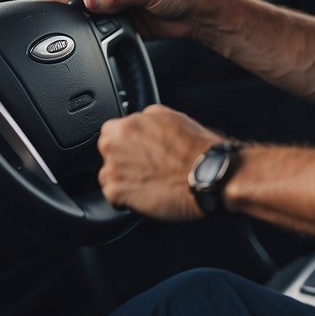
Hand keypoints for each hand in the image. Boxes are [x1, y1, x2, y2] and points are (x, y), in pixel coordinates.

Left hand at [96, 104, 221, 220]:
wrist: (206, 174)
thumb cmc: (196, 148)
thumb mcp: (172, 117)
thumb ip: (149, 118)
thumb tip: (143, 120)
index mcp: (126, 125)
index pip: (112, 132)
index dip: (126, 142)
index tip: (136, 149)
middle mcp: (114, 145)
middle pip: (108, 153)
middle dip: (122, 159)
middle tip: (144, 166)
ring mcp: (113, 169)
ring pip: (108, 175)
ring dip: (123, 179)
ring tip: (147, 182)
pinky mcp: (117, 193)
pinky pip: (113, 197)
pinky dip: (126, 199)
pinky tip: (145, 195)